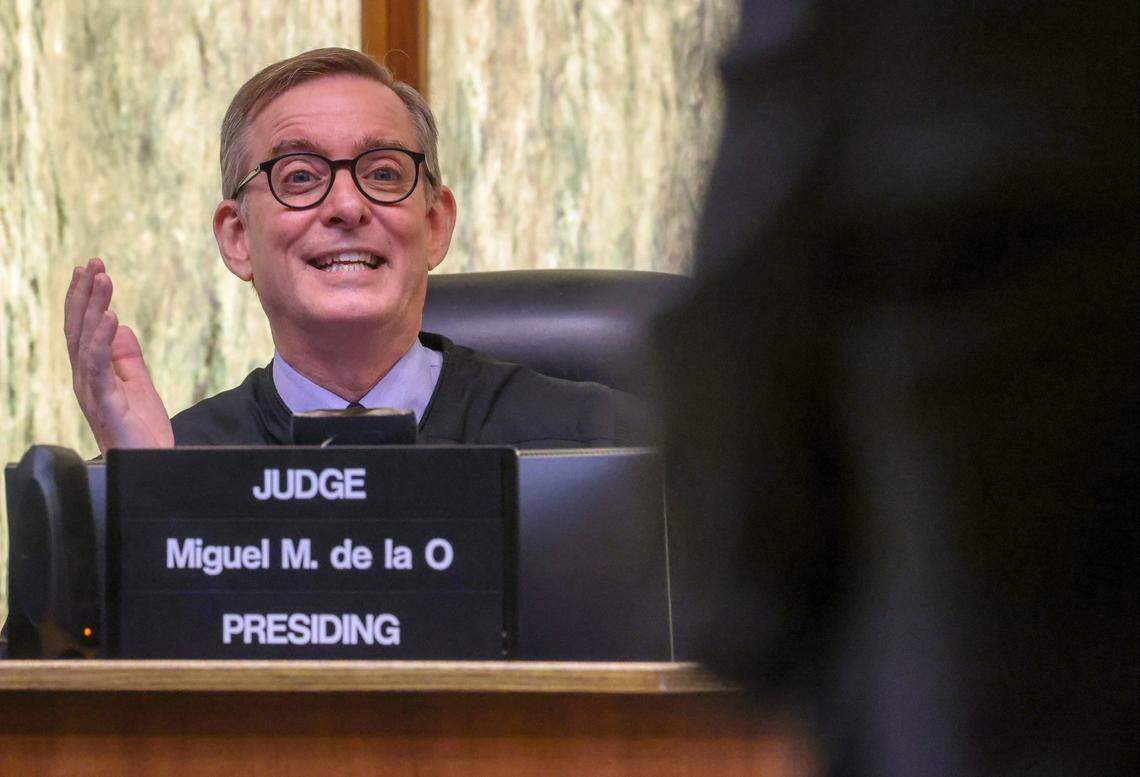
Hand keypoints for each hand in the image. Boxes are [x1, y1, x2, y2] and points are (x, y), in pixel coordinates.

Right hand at [64, 257, 174, 453]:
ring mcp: (91, 392)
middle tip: (92, 263)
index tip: (92, 269)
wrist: (151, 466)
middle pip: (79, 329)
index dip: (84, 299)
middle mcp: (85, 380)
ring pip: (85, 341)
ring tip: (102, 279)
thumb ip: (126, 358)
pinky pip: (98, 367)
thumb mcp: (138, 385)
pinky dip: (100, 340)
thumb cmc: (142, 431)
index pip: (83, 329)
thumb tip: (117, 325)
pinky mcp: (105, 404)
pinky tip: (108, 317)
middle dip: (84, 294)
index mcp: (92, 373)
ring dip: (93, 307)